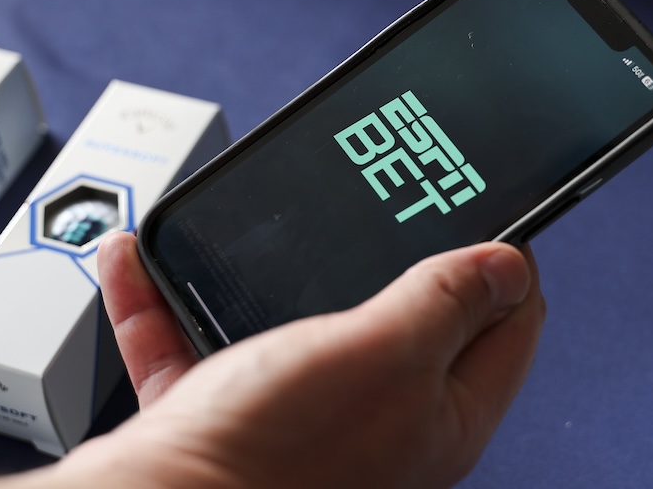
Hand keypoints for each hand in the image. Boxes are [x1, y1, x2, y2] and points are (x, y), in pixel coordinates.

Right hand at [0, 232, 545, 488]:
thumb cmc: (274, 454)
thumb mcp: (385, 351)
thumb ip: (447, 301)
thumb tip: (509, 266)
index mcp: (441, 414)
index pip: (505, 325)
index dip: (501, 258)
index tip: (481, 205)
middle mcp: (380, 423)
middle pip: (400, 319)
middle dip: (375, 251)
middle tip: (366, 197)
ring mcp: (304, 422)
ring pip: (290, 322)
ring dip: (258, 269)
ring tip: (242, 226)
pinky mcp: (228, 424)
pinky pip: (200, 345)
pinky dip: (172, 303)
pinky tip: (143, 264)